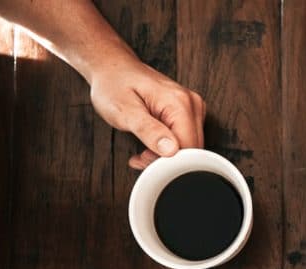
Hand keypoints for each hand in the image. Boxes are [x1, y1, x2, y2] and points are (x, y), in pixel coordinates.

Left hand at [88, 56, 205, 169]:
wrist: (113, 69)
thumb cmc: (114, 85)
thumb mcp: (124, 111)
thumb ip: (148, 130)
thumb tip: (170, 150)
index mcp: (179, 103)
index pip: (188, 147)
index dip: (168, 161)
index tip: (146, 160)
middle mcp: (191, 103)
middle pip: (192, 148)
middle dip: (167, 160)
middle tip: (141, 156)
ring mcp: (192, 107)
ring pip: (190, 146)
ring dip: (167, 155)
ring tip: (144, 149)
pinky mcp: (188, 112)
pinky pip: (186, 138)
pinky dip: (169, 147)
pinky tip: (152, 143)